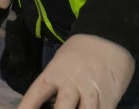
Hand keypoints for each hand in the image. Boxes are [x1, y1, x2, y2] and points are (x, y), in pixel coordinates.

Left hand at [18, 34, 135, 108]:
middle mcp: (71, 83)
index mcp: (55, 72)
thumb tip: (47, 104)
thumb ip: (55, 83)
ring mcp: (91, 92)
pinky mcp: (109, 98)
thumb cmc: (81, 49)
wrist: (111, 36)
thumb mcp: (61, 61)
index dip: (27, 106)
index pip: (36, 93)